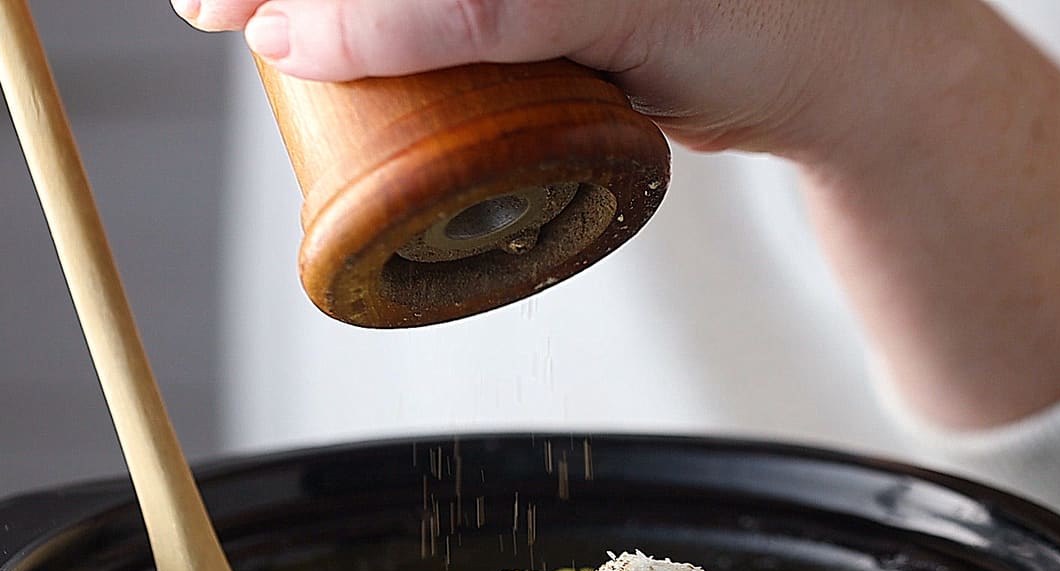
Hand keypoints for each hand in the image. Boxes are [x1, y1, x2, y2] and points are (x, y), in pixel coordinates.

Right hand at [177, 0, 1059, 430]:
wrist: (839, 75)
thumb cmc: (764, 19)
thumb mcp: (609, 7)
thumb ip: (466, 8)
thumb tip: (302, 32)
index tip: (225, 6)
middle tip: (220, 16)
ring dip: (324, 12)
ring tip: (253, 28)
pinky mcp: (543, 2)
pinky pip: (440, 20)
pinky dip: (379, 37)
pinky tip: (328, 44)